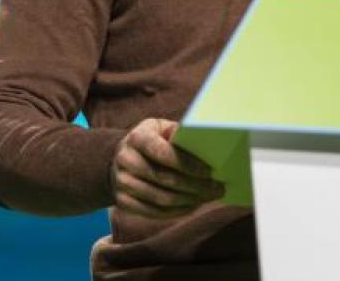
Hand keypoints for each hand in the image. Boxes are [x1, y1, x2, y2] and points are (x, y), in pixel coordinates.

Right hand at [110, 118, 224, 218]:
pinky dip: (177, 211)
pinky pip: (154, 212)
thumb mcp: (162, 128)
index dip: (187, 164)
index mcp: (137, 138)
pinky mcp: (122, 201)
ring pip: (161, 198)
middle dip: (195, 186)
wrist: (121, 157)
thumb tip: (204, 144)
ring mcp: (121, 183)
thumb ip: (179, 134)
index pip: (162, 153)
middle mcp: (125, 160)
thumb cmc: (153, 139)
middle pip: (164, 178)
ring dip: (189, 201)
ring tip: (209, 197)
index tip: (209, 171)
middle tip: (218, 188)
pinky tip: (194, 205)